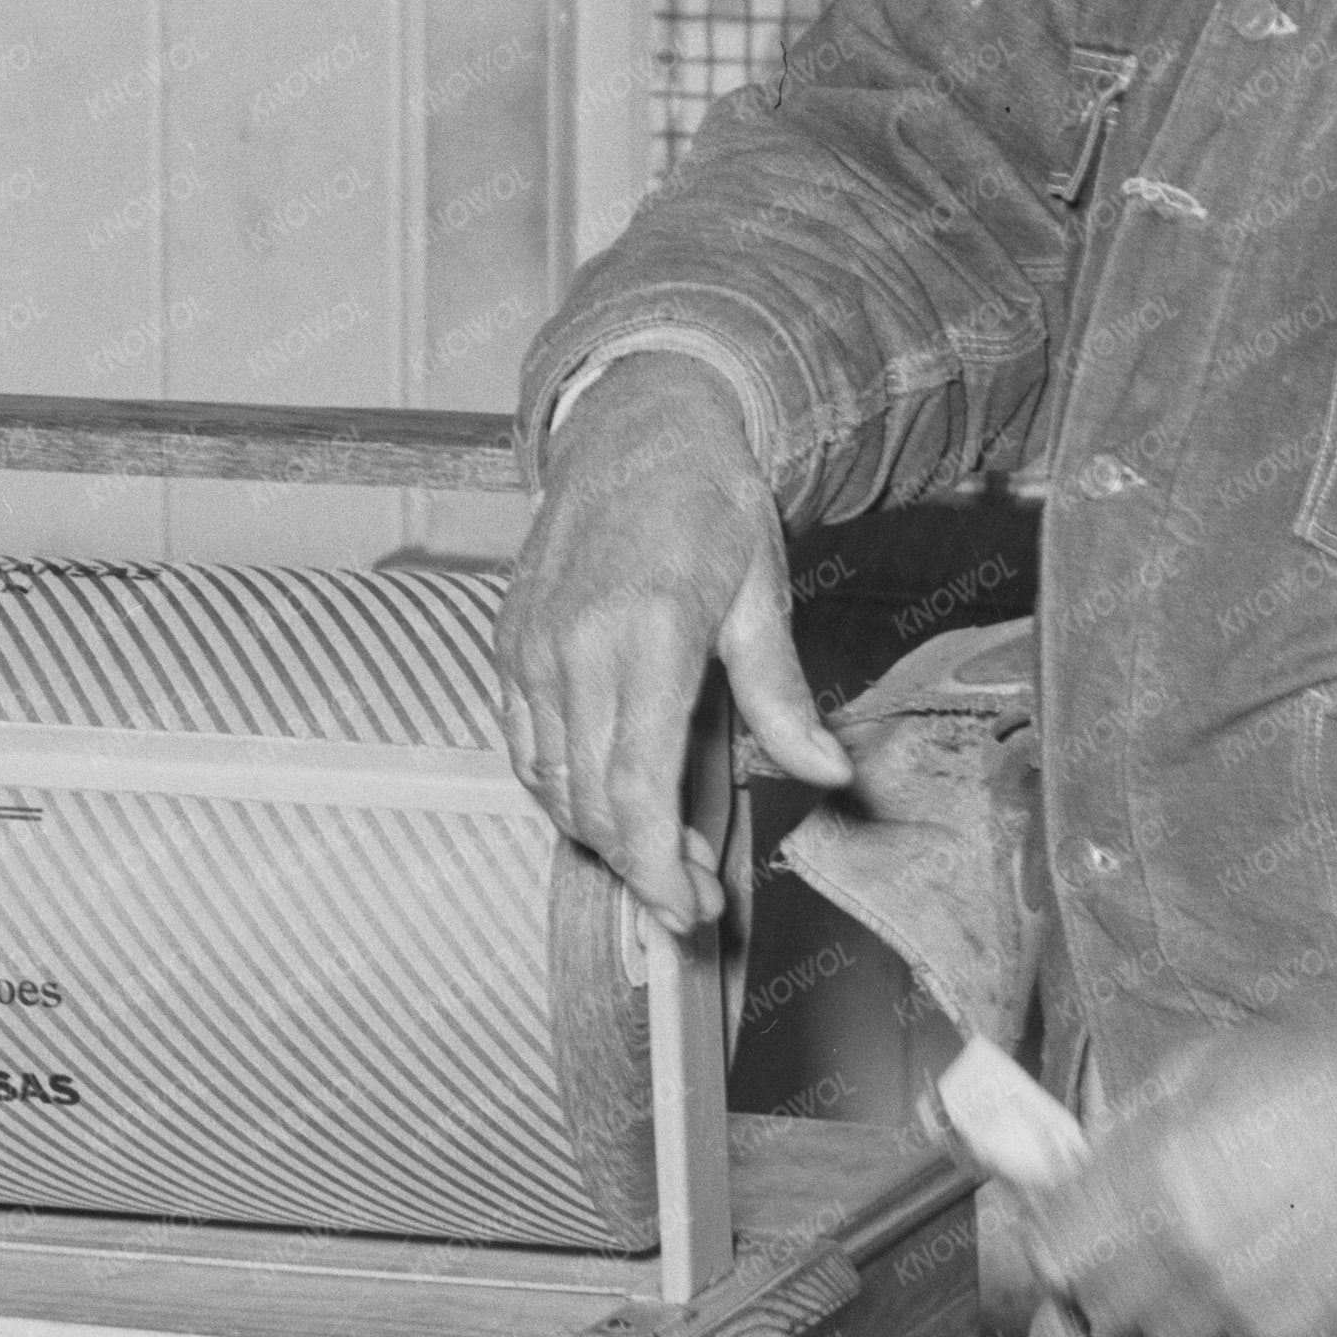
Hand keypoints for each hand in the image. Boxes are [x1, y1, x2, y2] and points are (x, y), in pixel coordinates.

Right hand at [500, 351, 850, 931]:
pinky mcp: (508, 646)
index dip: (656, 866)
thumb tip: (827, 773)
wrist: (632, 428)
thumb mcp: (761, 594)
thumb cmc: (707, 504)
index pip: (635, 785)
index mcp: (649, 632)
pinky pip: (522, 747)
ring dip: (604, 833)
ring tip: (665, 843)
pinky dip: (561, 789)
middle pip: (591, 801)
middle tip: (695, 889)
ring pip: (550, 783)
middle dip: (640, 866)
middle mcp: (575, 645)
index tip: (688, 909)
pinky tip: (610, 797)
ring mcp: (531, 647)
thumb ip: (784, 695)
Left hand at [1004, 1009, 1336, 1336]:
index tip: (1072, 1223)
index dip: (1056, 1239)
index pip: (1056, 1254)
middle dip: (1110, 1275)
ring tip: (1215, 1250)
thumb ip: (1126, 1129)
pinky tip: (1281, 1261)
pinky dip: (1245, 1315)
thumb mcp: (1200, 1067)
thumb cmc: (1323, 1072)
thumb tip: (1074, 1171)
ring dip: (1175, 1304)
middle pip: (1106, 1308)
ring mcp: (1252, 1307)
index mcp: (1157, 1180)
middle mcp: (1194, 1257)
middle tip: (1139, 1237)